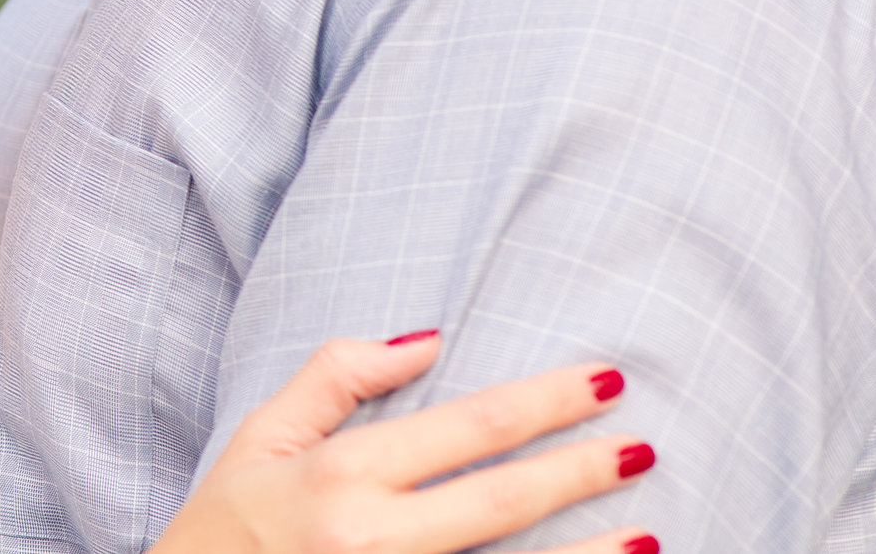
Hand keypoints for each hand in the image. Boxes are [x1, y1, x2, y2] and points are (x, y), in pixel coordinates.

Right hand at [153, 333, 655, 553]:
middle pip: (500, 501)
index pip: (464, 429)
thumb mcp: (261, 435)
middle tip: (642, 447)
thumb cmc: (226, 525)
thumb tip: (425, 341)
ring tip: (649, 536)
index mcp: (339, 478)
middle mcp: (371, 539)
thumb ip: (337, 378)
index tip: (602, 382)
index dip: (541, 404)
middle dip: (579, 472)